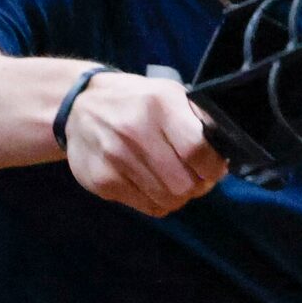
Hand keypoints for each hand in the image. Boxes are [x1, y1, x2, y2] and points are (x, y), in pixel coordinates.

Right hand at [63, 71, 227, 215]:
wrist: (77, 106)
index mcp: (159, 104)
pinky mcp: (101, 181)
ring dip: (177, 197)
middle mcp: (134, 130)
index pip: (197, 150)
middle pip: (184, 184)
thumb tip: (224, 154)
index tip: (213, 169)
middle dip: (197, 186)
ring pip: (167, 201)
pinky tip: (149, 185)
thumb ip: (196, 120)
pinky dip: (156, 202)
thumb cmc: (134, 101)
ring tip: (171, 182)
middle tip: (193, 178)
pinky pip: (147, 208)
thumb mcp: (168, 95)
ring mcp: (115, 158)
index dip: (212, 167)